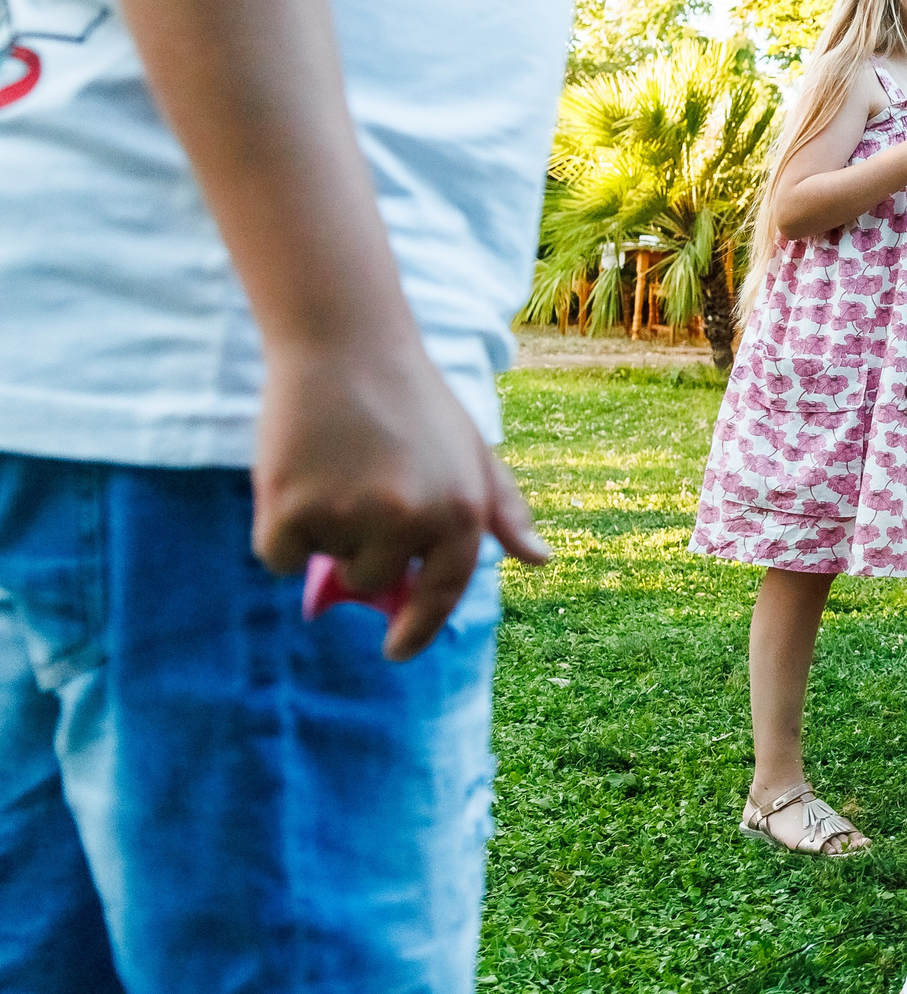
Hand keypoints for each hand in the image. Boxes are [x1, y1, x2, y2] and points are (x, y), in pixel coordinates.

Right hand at [253, 344, 549, 661]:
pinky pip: (279, 556)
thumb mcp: (473, 451)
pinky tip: (293, 478)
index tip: (395, 650)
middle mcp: (412, 521)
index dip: (415, 632)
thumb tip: (541, 559)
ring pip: (326, 564)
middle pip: (374, 580)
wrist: (346, 343)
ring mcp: (353, 517)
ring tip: (334, 467)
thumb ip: (504, 511)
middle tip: (359, 485)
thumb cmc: (413, 399)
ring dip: (323, 531)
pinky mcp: (295, 509)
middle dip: (362, 548)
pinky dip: (279, 532)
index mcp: (462, 512)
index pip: (440, 595)